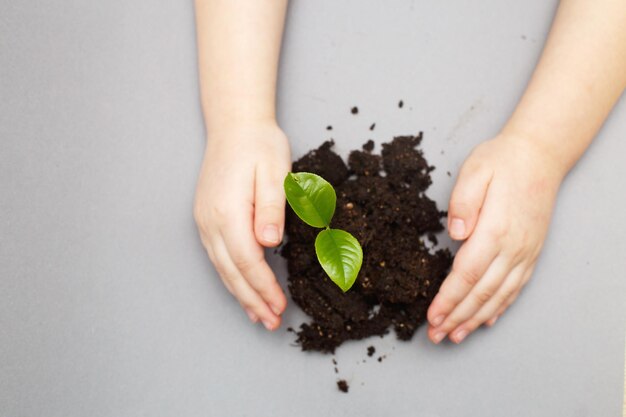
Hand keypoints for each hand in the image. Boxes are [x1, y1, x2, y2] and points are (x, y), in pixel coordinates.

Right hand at [194, 122, 290, 329]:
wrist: (235, 126)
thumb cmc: (258, 145)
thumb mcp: (274, 171)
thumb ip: (272, 208)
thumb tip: (268, 243)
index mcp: (228, 211)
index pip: (247, 261)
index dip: (264, 287)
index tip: (280, 306)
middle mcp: (210, 221)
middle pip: (231, 272)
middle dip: (252, 300)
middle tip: (271, 322)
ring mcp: (205, 221)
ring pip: (222, 268)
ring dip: (241, 294)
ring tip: (259, 316)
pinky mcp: (207, 219)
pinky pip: (218, 257)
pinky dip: (231, 278)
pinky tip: (242, 288)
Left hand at [427, 135, 564, 343]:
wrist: (540, 155)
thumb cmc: (503, 161)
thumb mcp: (475, 171)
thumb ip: (463, 203)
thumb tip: (455, 233)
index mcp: (494, 230)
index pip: (467, 274)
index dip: (449, 299)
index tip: (432, 317)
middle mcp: (513, 247)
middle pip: (481, 292)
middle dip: (457, 317)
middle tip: (436, 336)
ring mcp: (525, 252)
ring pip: (499, 295)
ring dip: (476, 319)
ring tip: (457, 336)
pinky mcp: (531, 251)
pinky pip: (516, 287)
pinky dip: (500, 307)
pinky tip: (487, 319)